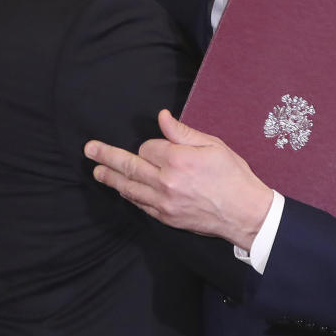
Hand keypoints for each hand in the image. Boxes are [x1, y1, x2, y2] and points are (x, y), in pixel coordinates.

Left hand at [84, 110, 272, 250]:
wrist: (246, 213)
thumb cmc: (233, 176)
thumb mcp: (213, 145)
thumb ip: (182, 132)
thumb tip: (162, 117)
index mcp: (178, 160)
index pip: (148, 147)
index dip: (151, 145)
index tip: (160, 146)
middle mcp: (166, 181)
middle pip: (130, 165)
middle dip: (107, 156)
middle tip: (89, 150)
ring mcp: (164, 202)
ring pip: (130, 187)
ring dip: (111, 178)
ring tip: (97, 170)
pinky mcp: (166, 218)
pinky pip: (141, 204)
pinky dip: (129, 195)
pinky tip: (122, 190)